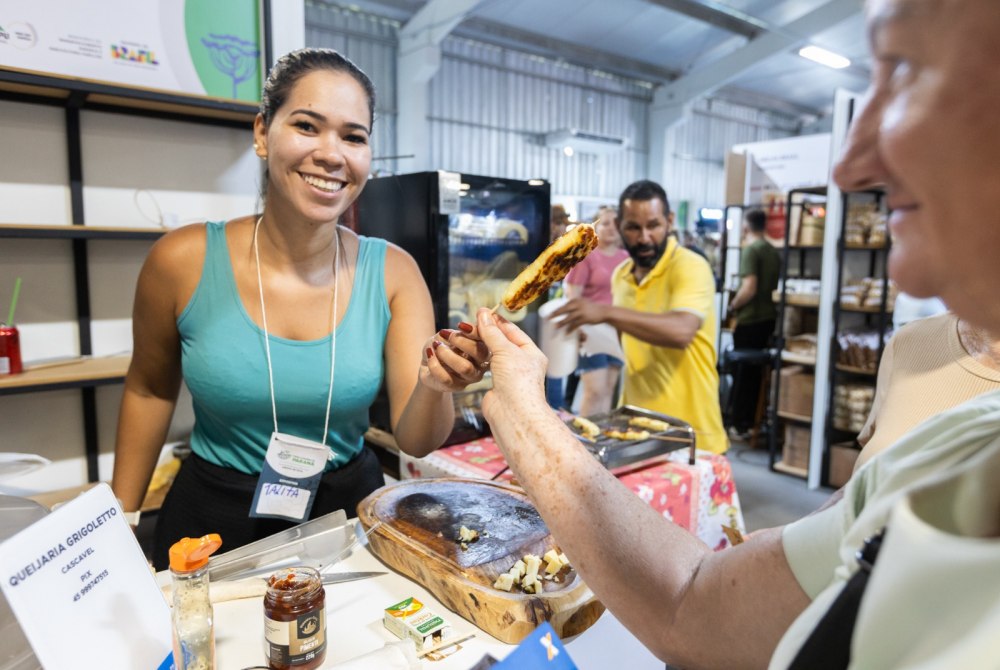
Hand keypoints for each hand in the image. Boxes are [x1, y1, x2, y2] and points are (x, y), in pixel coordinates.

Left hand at [420, 325, 491, 391]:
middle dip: (461, 341)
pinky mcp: (457, 387)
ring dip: (447, 354)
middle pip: (480, 353)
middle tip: (445, 334)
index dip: (476, 332)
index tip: (461, 325)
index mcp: (483, 347)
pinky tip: (430, 354)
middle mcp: (481, 363)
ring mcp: (470, 377)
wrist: (428, 362)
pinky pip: (446, 377)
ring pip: (465, 367)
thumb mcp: (445, 335)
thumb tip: (457, 332)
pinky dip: (435, 364)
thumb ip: (454, 333)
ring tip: (436, 346)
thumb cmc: (441, 345)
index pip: (487, 339)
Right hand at [475, 308, 548, 425]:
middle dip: (486, 332)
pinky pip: (486, 367)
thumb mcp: (505, 350)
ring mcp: (510, 375)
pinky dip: (477, 359)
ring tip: (464, 335)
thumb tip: (483, 313)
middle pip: (502, 342)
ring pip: (493, 354)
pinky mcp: (497, 385)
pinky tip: (467, 353)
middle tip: (468, 323)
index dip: (497, 321)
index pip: (513, 331)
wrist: (513, 413)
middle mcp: (522, 363)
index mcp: (531, 352)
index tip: (481, 312)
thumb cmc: (517, 380)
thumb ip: (492, 332)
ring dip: (480, 345)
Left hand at [549, 298, 606, 331]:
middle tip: (549, 318)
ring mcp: (582, 311)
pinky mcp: (585, 318)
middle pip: (564, 309)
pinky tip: (566, 333)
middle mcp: (578, 304)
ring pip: (569, 318)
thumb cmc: (592, 309)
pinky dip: (570, 329)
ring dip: (561, 323)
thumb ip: (574, 306)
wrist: (604, 312)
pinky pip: (575, 324)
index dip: (557, 310)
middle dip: (555, 314)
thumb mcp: (583, 304)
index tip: (550, 314)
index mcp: (576, 300)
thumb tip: (564, 310)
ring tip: (556, 326)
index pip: (564, 305)